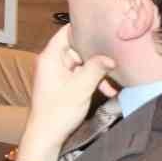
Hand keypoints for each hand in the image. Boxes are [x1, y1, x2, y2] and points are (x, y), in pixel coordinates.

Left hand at [13, 26, 117, 160]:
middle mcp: (51, 61)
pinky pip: (79, 76)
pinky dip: (92, 82)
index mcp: (50, 57)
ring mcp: (56, 73)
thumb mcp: (81, 87)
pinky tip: (107, 92)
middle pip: (76, 50)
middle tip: (114, 64)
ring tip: (112, 86)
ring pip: (81, 65)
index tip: (102, 27)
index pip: (65, 33)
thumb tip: (110, 57)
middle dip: (96, 58)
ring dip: (97, 74)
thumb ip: (95, 69)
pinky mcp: (62, 84)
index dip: (82, 29)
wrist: (46, 133)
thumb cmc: (58, 110)